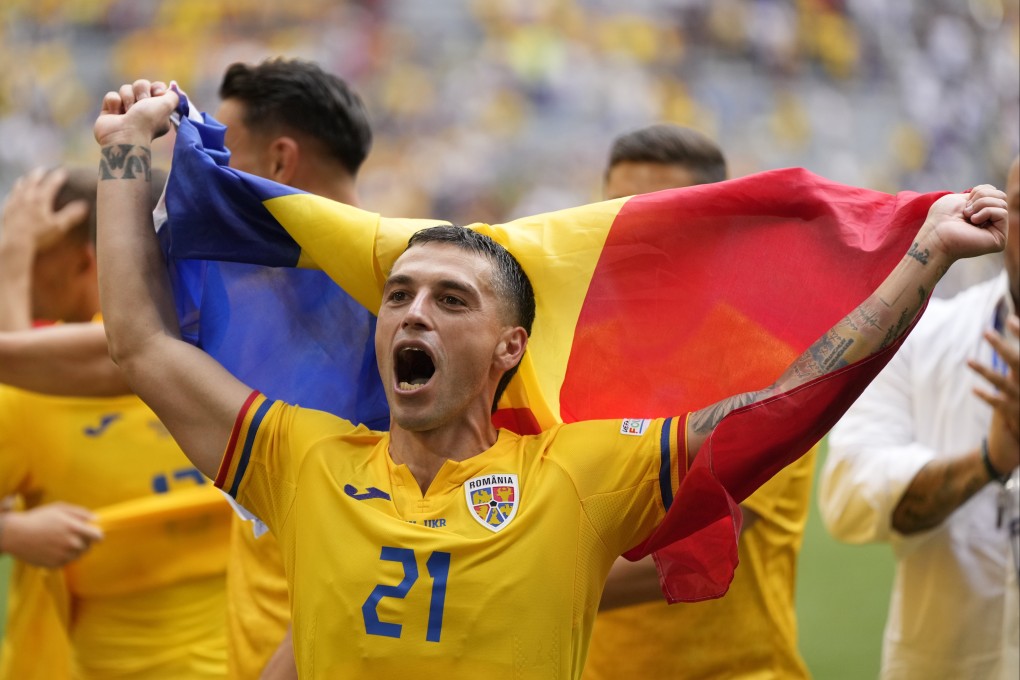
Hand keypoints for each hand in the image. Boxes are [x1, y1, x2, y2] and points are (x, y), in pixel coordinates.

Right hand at [0, 502, 103, 567]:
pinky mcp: (54, 565)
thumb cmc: (38, 518)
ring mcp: (62, 555)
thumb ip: (80, 513)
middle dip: (84, 541)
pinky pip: (66, 563)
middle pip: (88, 547)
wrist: (15, 534)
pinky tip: (52, 550)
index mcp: (74, 528)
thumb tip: (96, 519)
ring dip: (74, 550)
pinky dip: (62, 557)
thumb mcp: (59, 508)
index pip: (98, 536)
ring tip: (60, 542)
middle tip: (70, 536)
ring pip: (78, 556)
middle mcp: (70, 543)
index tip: (94, 534)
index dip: (97, 535)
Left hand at [1, 167, 89, 252]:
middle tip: (44, 170)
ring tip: (27, 177)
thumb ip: (72, 215)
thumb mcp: (59, 227)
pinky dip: (14, 191)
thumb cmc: (39, 236)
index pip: (51, 183)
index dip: (58, 176)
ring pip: (19, 185)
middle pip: (33, 180)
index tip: (64, 171)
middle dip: (39, 174)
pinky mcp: (6, 209)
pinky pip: (10, 196)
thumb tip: (85, 205)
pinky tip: (14, 193)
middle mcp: (27, 196)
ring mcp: (14, 202)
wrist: (15, 244)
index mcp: (41, 198)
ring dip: (25, 180)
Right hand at [93, 79, 178, 146]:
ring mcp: (126, 110)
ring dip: (127, 98)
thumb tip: (174, 88)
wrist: (124, 135)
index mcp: (159, 110)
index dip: (157, 88)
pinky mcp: (110, 111)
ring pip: (125, 88)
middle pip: (141, 85)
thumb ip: (174, 95)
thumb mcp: (167, 106)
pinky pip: (111, 95)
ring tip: (128, 112)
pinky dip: (114, 103)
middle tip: (141, 104)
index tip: (157, 95)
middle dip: (141, 92)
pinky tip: (116, 114)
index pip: (157, 88)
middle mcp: (143, 110)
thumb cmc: (147, 121)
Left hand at [919, 184, 1007, 262]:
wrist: (936, 235)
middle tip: (966, 210)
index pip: (994, 192)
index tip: (965, 203)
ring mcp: (996, 232)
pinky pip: (1002, 213)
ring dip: (981, 204)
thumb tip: (994, 194)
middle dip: (982, 196)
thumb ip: (979, 194)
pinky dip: (986, 212)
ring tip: (968, 216)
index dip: (979, 191)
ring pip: (1002, 203)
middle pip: (1001, 196)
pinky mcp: (999, 239)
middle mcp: (991, 223)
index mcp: (982, 213)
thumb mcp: (960, 199)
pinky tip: (974, 221)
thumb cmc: (941, 218)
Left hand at [971, 315, 1019, 471]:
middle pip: (1017, 362)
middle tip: (985, 332)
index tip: (1010, 319)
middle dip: (1001, 347)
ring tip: (968, 361)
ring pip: (1003, 383)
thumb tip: (1007, 345)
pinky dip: (988, 397)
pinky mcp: (1015, 416)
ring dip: (985, 371)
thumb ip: (1016, 367)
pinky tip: (974, 390)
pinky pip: (999, 404)